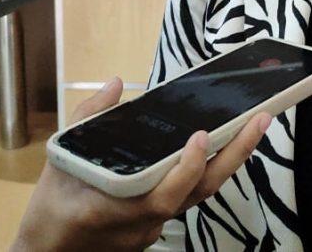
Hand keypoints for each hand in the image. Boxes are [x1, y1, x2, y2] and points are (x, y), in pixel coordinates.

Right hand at [12, 77, 270, 251]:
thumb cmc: (52, 209)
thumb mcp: (59, 159)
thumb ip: (88, 119)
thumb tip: (115, 84)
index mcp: (116, 207)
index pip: (163, 193)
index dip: (186, 168)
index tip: (200, 136)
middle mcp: (143, 221)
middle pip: (199, 190)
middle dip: (234, 154)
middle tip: (259, 119)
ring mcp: (154, 227)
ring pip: (201, 194)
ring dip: (230, 159)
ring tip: (253, 125)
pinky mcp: (159, 225)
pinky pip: (191, 196)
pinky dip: (209, 169)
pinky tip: (224, 144)